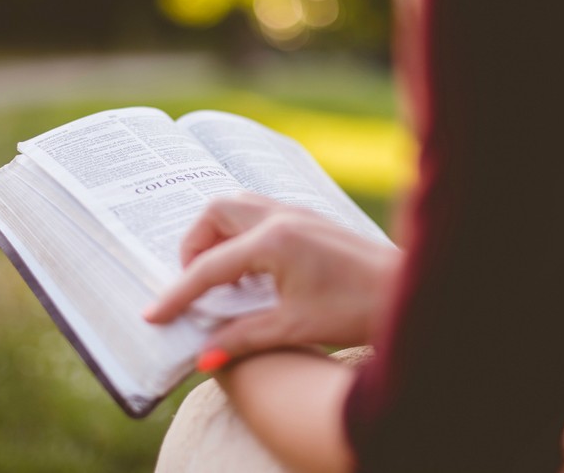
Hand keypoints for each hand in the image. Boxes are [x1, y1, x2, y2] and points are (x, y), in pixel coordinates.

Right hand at [145, 193, 400, 365]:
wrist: (409, 292)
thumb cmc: (358, 309)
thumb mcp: (294, 327)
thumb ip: (242, 338)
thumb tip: (203, 357)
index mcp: (273, 241)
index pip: (208, 266)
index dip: (177, 293)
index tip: (154, 314)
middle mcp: (281, 217)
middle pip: (215, 212)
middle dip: (194, 245)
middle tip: (194, 283)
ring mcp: (297, 213)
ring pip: (237, 206)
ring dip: (218, 235)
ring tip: (220, 275)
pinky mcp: (310, 219)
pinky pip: (259, 213)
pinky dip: (241, 234)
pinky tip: (252, 269)